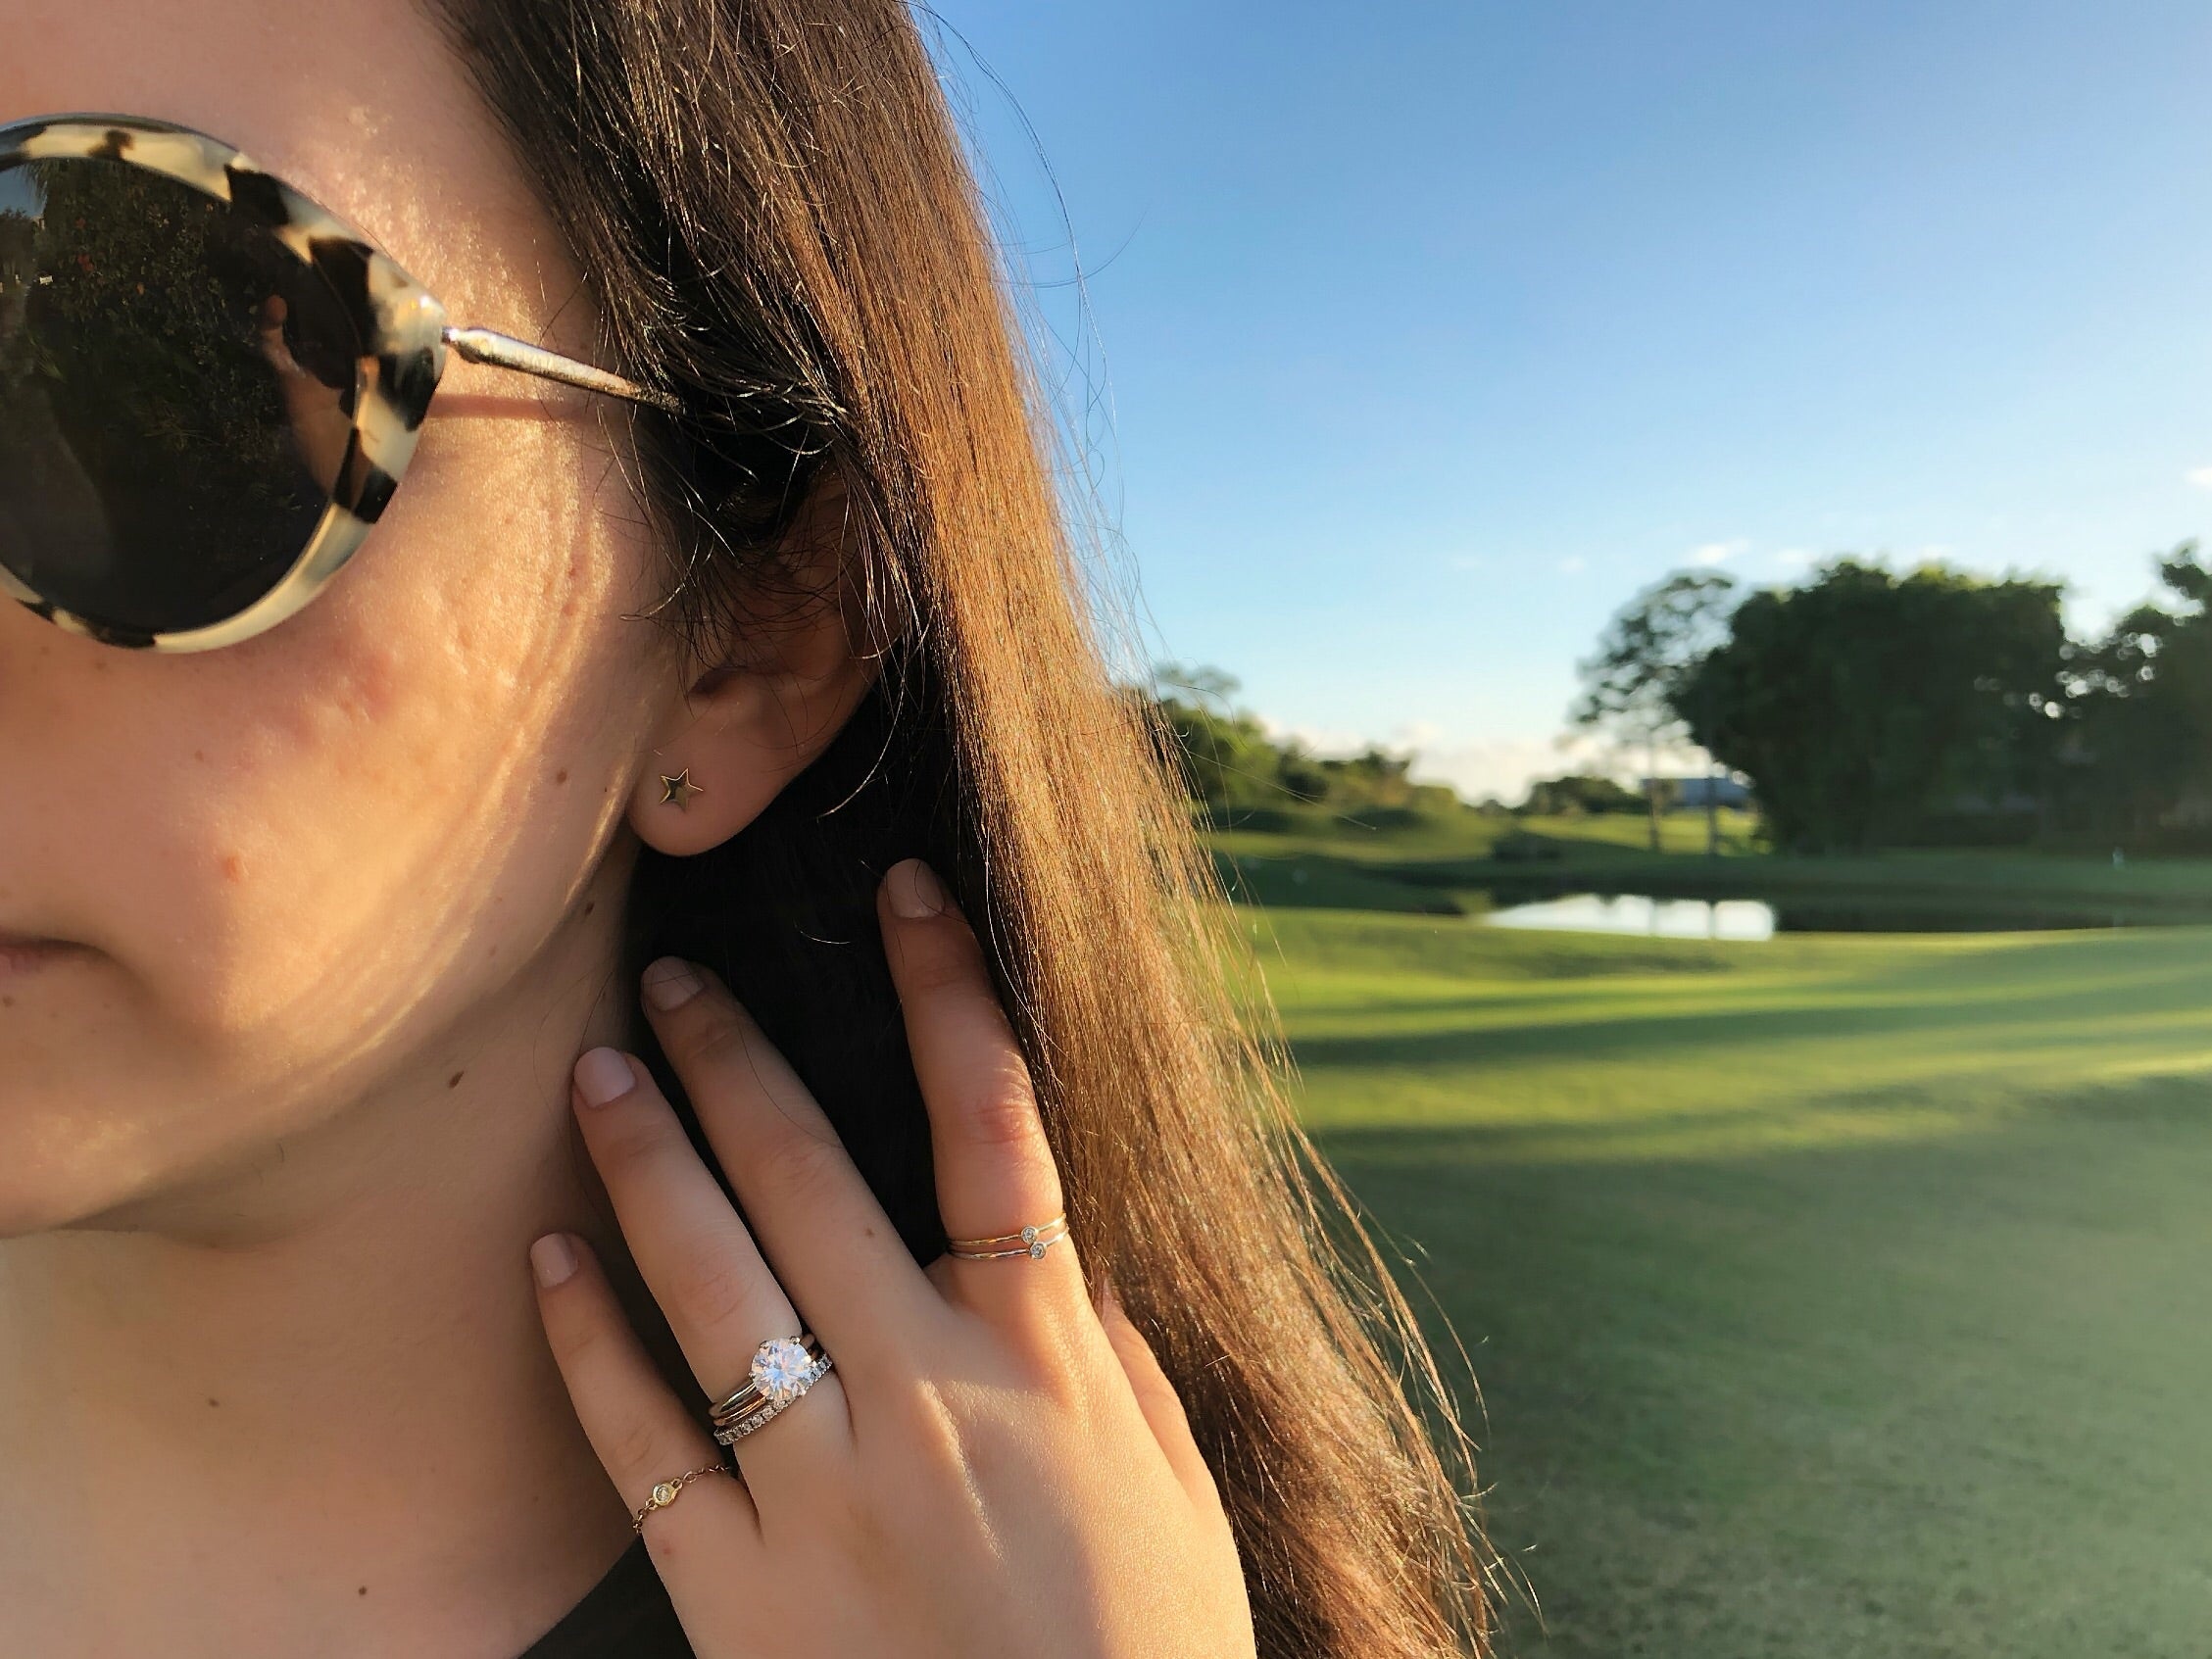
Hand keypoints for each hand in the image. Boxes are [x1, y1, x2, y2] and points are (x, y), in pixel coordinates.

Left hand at [528, 858, 1255, 1657]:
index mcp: (1047, 1357)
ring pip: (711, 1280)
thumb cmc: (1145, 1653)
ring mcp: (819, 1486)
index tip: (905, 894)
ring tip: (598, 1074)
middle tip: (673, 977)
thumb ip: (1107, 1356)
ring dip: (647, 1161)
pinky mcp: (735, 1586)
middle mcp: (925, 1392)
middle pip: (813, 1176)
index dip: (946, 992)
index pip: (997, 1127)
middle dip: (737, 1057)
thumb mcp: (1171, 1486)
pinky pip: (637, 1440)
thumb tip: (1055, 1255)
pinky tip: (549, 1260)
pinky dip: (586, 1343)